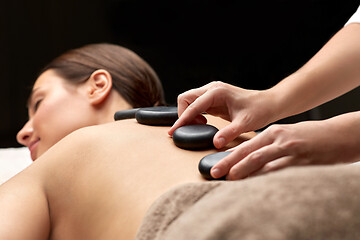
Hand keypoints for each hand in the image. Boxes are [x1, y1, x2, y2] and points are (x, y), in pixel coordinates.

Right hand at [169, 81, 275, 147]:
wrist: (269, 103)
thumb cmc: (259, 110)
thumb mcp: (245, 123)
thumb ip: (229, 132)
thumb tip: (215, 143)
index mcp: (217, 92)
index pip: (191, 106)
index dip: (181, 120)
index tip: (173, 132)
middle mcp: (212, 89)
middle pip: (185, 98)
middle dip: (183, 114)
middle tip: (191, 129)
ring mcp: (212, 92)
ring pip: (189, 100)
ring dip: (189, 114)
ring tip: (200, 126)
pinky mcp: (213, 98)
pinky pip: (197, 105)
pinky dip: (195, 114)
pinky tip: (204, 123)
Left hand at [211, 114, 359, 179]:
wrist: (340, 134)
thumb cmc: (312, 137)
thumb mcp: (287, 137)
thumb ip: (270, 148)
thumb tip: (252, 162)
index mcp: (273, 133)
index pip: (247, 145)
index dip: (229, 156)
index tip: (216, 165)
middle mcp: (278, 138)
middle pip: (248, 151)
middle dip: (229, 162)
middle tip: (214, 172)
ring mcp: (289, 148)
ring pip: (261, 159)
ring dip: (243, 169)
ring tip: (229, 177)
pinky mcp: (302, 158)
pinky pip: (280, 169)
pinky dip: (266, 176)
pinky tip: (256, 183)